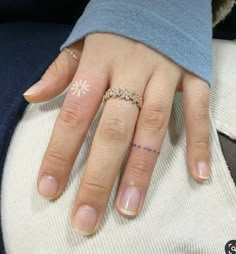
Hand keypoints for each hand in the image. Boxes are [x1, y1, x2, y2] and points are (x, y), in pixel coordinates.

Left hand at [23, 33, 209, 234]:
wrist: (158, 0)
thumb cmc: (116, 25)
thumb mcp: (83, 39)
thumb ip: (60, 70)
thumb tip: (33, 95)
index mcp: (99, 61)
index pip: (74, 113)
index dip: (61, 153)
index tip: (49, 188)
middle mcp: (132, 71)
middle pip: (113, 130)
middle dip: (99, 176)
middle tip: (86, 216)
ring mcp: (166, 74)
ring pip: (153, 127)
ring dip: (141, 169)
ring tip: (128, 207)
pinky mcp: (193, 76)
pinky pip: (198, 111)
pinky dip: (199, 142)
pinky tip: (197, 174)